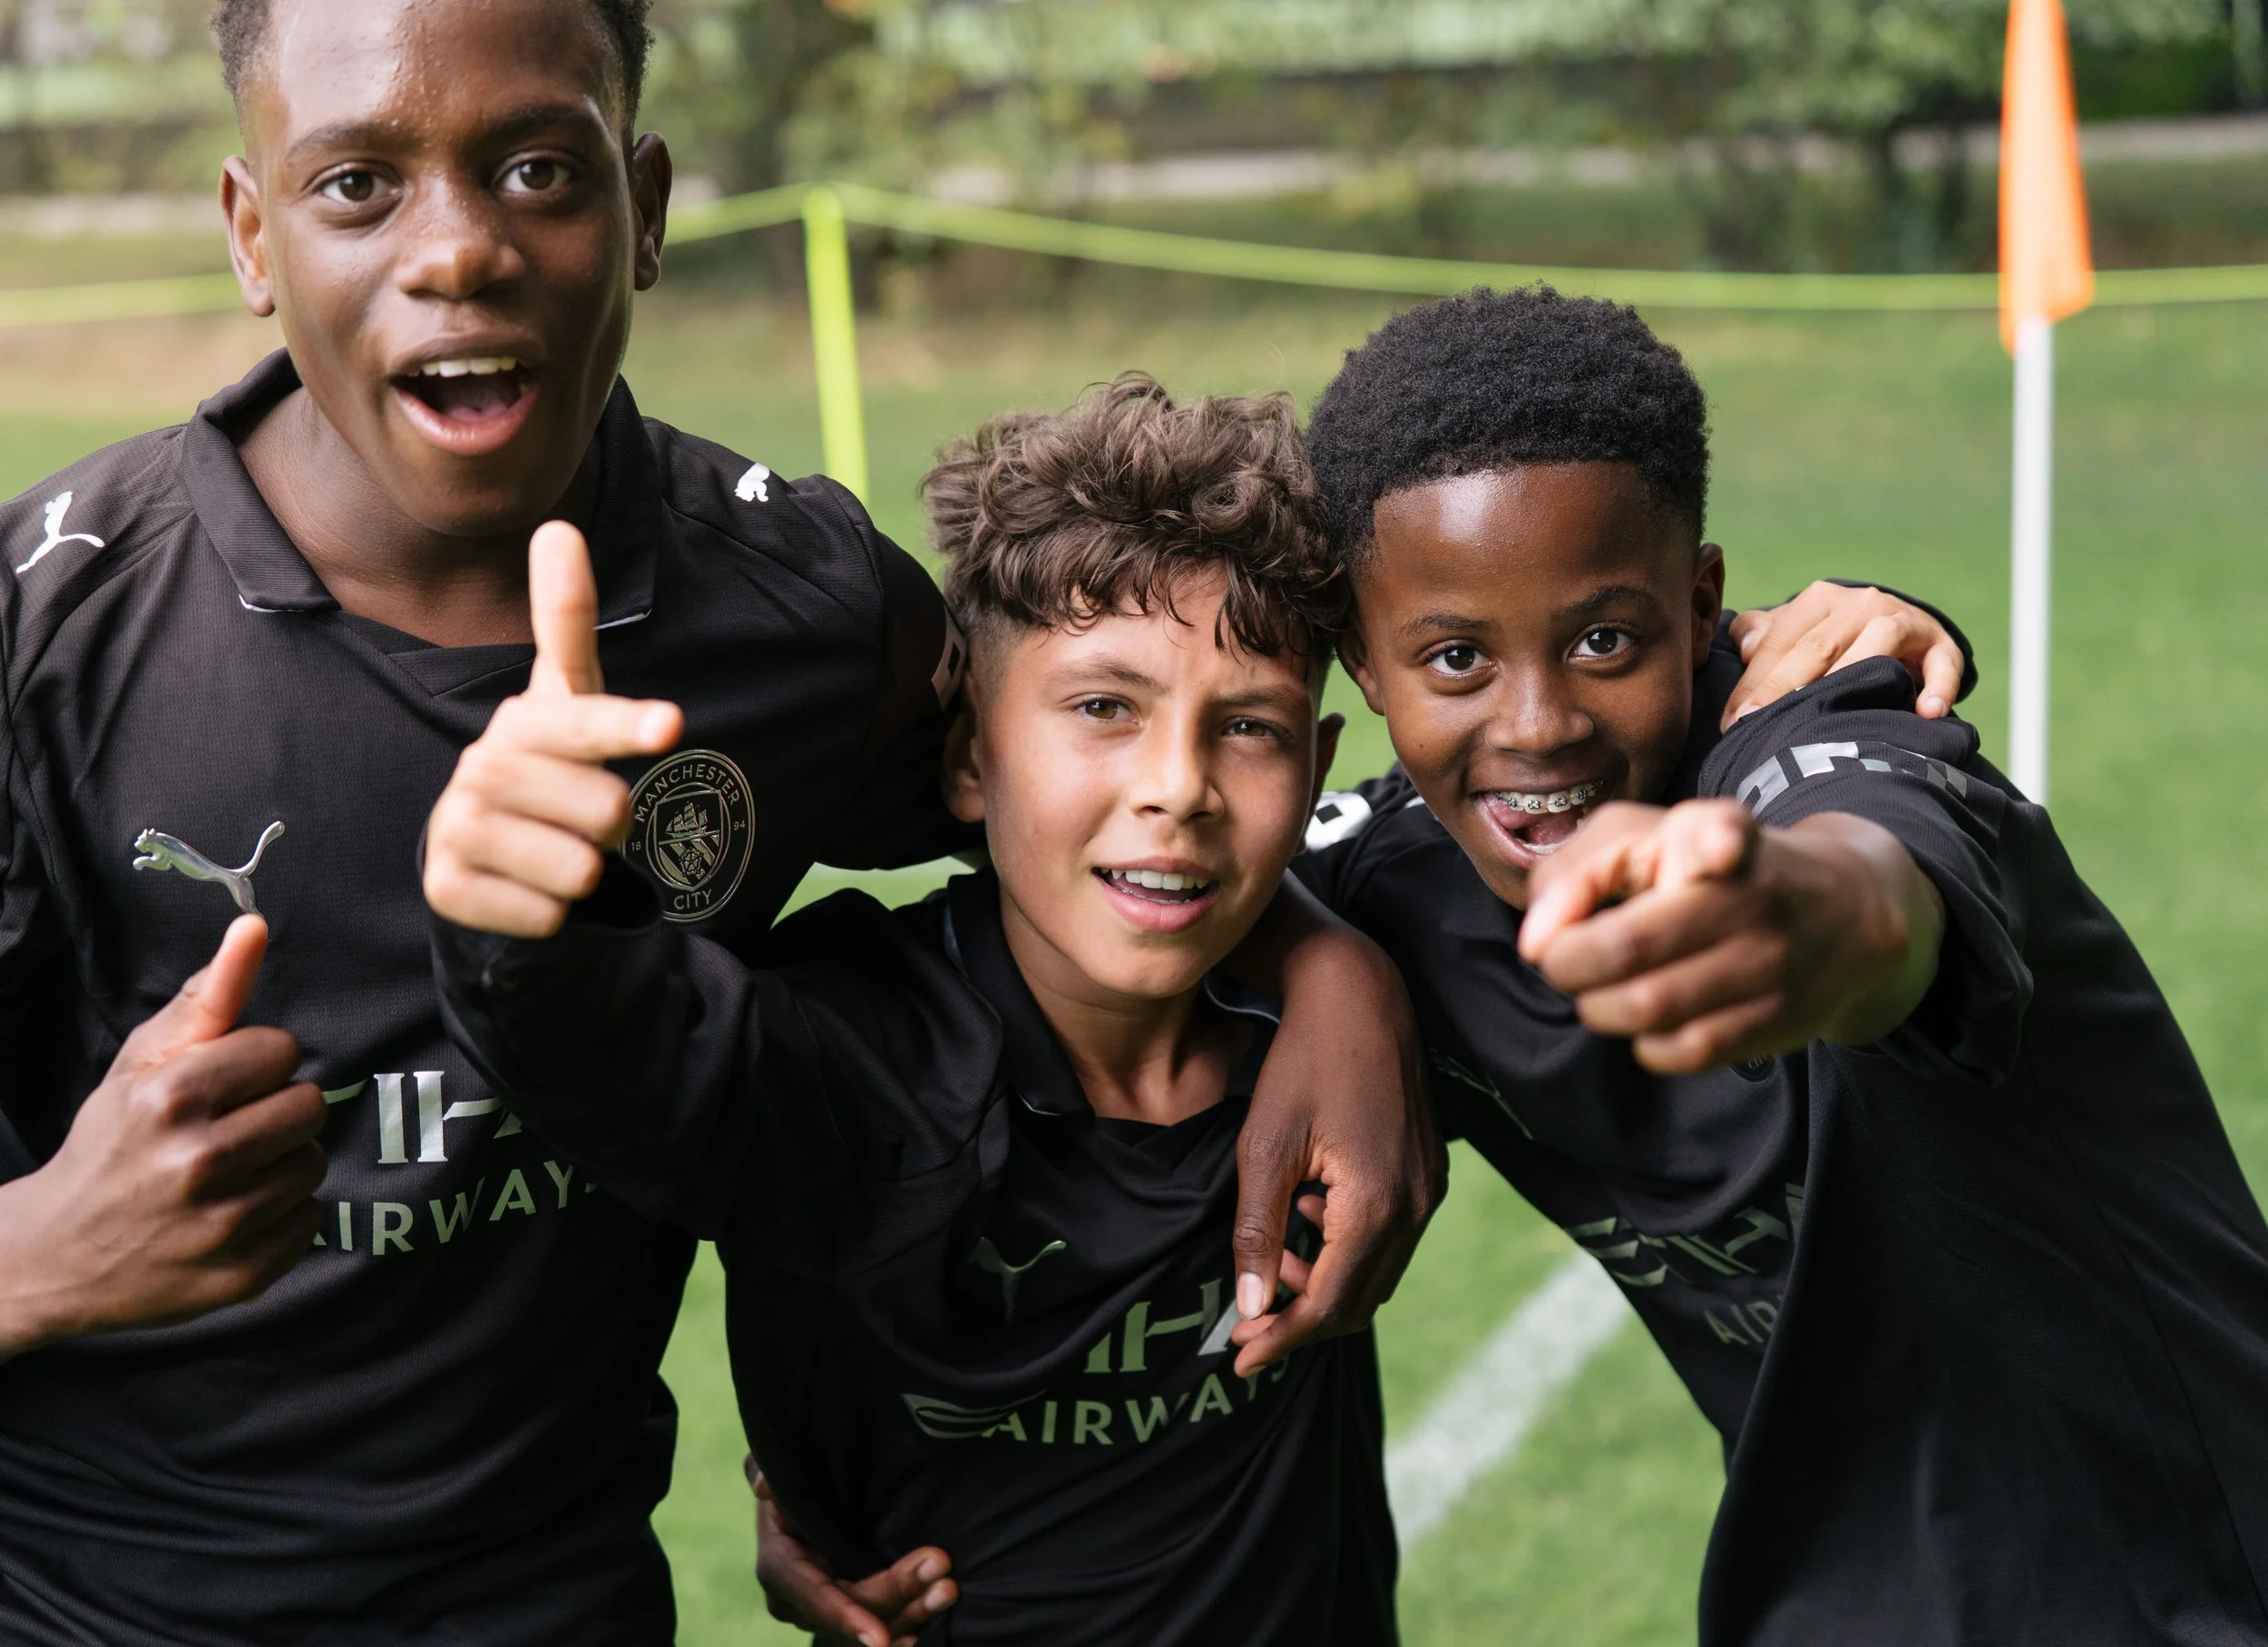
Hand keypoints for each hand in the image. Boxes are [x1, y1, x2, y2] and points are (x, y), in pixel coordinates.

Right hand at [0, 916, 326, 1356]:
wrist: (55, 1255)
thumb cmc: (111, 1142)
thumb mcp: (142, 1063)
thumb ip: (208, 996)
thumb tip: (256, 924)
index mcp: (171, 1099)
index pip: (281, 1051)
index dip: (255, 1065)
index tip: (220, 1086)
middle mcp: (198, 1162)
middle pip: (310, 1105)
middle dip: (275, 1111)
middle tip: (229, 1130)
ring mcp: (222, 1226)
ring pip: (313, 1162)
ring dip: (280, 1163)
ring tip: (228, 1174)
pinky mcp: (242, 1276)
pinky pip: (311, 1219)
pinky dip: (281, 1216)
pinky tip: (232, 1215)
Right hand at [424, 521, 683, 936]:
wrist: (487, 854)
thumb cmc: (549, 770)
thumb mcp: (569, 701)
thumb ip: (566, 621)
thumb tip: (555, 524)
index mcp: (523, 721)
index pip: (585, 722)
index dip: (626, 726)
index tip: (671, 725)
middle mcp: (480, 767)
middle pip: (603, 808)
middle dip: (615, 824)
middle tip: (590, 818)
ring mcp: (456, 827)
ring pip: (577, 868)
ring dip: (587, 871)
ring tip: (560, 850)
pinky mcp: (446, 888)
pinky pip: (543, 915)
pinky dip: (553, 913)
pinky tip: (529, 887)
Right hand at [749, 1460, 955, 1646]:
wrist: (812, 1490)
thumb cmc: (796, 1474)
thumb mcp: (777, 1464)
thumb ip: (765, 1468)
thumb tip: (765, 1485)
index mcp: (779, 1564)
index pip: (815, 1598)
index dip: (847, 1617)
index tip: (878, 1637)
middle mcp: (796, 1599)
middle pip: (854, 1609)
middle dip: (899, 1597)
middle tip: (944, 1579)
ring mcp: (823, 1610)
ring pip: (872, 1623)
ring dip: (913, 1612)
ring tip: (947, 1592)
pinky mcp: (847, 1611)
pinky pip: (879, 1624)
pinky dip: (906, 1623)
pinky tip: (927, 1630)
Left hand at [1228, 889, 1443, 1377]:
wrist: (1358, 995)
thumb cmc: (1303, 1064)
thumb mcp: (1265, 1149)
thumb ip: (1257, 1233)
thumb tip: (1251, 1306)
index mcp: (1377, 1205)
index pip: (1330, 1304)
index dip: (1283, 1337)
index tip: (1240, 1355)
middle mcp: (1417, 1206)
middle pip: (1360, 1300)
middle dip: (1302, 1318)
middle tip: (1247, 1321)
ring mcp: (1430, 1190)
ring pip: (1377, 1271)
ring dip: (1325, 1282)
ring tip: (1273, 1259)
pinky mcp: (1430, 1172)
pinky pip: (1391, 1238)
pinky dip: (1347, 1249)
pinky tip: (1308, 1218)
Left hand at [1518, 800, 1943, 1073]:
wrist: (1842, 913)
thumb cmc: (1705, 869)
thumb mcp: (1642, 839)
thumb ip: (1572, 875)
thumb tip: (1534, 944)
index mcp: (1718, 837)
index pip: (1724, 834)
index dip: (1720, 842)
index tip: (1722, 849)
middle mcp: (1752, 900)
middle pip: (1628, 949)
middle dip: (1569, 963)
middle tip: (1568, 958)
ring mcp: (1770, 967)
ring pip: (1645, 1010)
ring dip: (1599, 1007)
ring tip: (1605, 987)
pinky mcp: (1776, 1024)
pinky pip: (1679, 1052)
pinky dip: (1644, 1042)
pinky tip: (1652, 1017)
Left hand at [1723, 581, 1964, 729]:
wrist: (1901, 633)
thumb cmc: (1834, 641)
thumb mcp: (1795, 632)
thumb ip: (1763, 634)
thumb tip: (1745, 643)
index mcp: (1819, 599)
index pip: (1781, 641)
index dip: (1755, 682)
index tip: (1732, 722)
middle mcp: (1861, 603)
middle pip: (1820, 647)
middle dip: (1786, 688)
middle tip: (1760, 726)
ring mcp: (1905, 620)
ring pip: (1877, 643)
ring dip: (1853, 676)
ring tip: (1829, 715)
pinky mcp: (1940, 644)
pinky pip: (1942, 664)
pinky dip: (1938, 686)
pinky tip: (1926, 711)